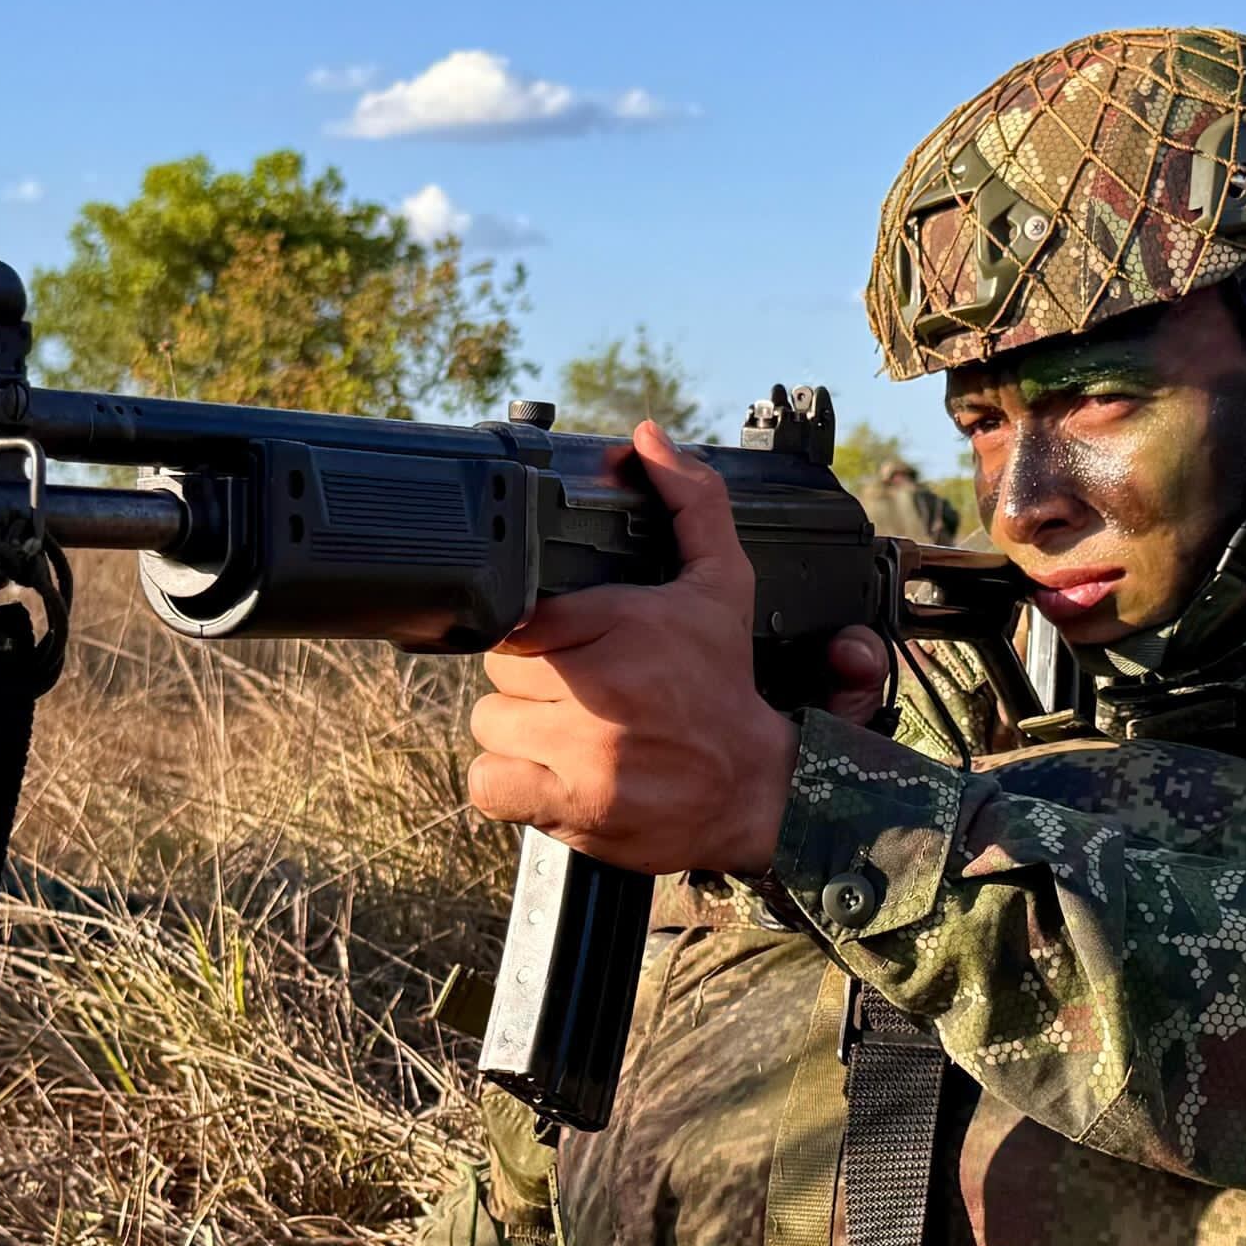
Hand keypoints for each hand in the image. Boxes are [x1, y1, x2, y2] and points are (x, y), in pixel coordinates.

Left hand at [464, 422, 889, 873]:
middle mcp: (600, 688)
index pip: (519, 617)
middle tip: (578, 692)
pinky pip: (488, 784)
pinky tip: (553, 774)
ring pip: (490, 726)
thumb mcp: (721, 586)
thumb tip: (649, 438)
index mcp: (623, 624)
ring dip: (520, 734)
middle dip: (533, 683)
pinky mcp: (572, 807)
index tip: (571, 647)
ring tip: (569, 735)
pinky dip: (510, 784)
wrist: (757, 789)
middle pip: (500, 674)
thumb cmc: (725, 686)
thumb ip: (689, 504)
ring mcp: (583, 753)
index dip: (541, 633)